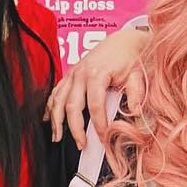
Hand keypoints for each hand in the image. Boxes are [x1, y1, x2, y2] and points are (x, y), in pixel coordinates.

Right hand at [46, 26, 150, 147]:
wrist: (123, 41)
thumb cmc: (131, 58)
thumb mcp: (137, 74)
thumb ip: (136, 93)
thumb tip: (135, 112)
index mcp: (97, 74)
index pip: (95, 105)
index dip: (98, 124)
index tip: (103, 138)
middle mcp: (80, 74)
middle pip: (72, 106)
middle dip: (75, 128)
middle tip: (82, 144)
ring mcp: (72, 74)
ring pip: (58, 100)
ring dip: (56, 120)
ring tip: (57, 137)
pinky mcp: (69, 75)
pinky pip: (55, 92)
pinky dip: (50, 107)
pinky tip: (48, 121)